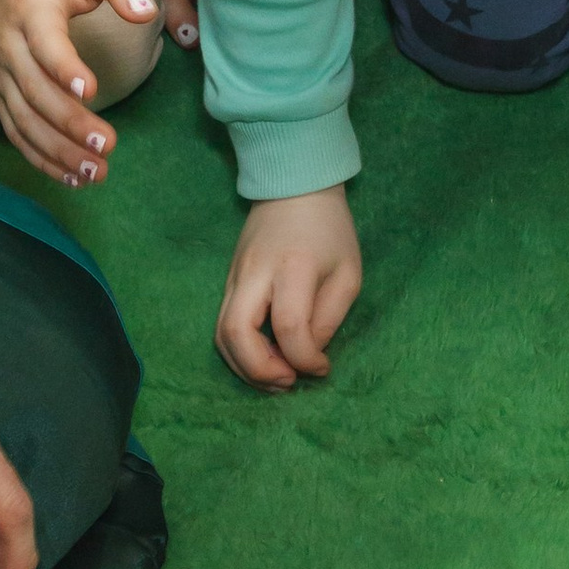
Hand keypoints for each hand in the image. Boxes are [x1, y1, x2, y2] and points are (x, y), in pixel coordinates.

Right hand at [0, 0, 156, 184]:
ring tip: (95, 171)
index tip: (91, 90)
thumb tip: (147, 12)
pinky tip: (73, 178)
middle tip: (107, 145)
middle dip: (69, 122)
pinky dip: (41, 160)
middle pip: (35, 91)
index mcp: (32, 10)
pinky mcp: (2, 98)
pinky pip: (17, 134)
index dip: (63, 67)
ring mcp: (2, 77)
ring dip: (57, 151)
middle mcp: (10, 47)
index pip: (44, 42)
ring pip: (24, 120)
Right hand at [216, 187, 362, 389]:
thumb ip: (329, 319)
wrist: (293, 187)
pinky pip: (223, 325)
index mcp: (293, 268)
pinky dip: (239, 352)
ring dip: (244, 367)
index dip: (305, 360)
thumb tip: (308, 356)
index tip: (322, 368)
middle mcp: (255, 273)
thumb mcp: (347, 274)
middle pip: (237, 333)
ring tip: (276, 377)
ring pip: (221, 334)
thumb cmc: (329, 231)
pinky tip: (264, 358)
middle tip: (289, 381)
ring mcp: (235, 277)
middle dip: (260, 371)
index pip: (290, 327)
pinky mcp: (227, 281)